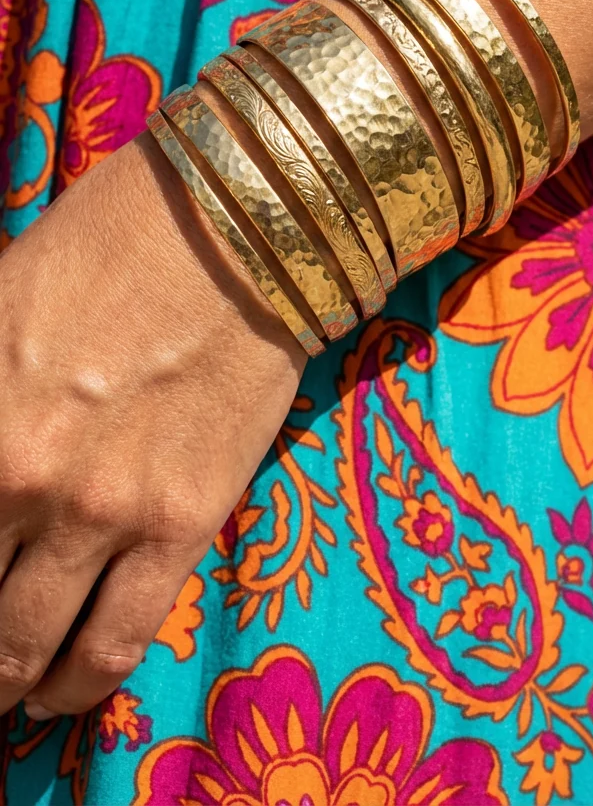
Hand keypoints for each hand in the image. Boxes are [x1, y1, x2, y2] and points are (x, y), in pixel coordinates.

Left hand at [0, 132, 304, 718]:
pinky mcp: (180, 523)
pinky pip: (118, 642)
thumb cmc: (110, 241)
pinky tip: (65, 692)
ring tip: (9, 690)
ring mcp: (100, 510)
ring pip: (26, 648)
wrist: (239, 229)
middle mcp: (17, 476)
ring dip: (6, 682)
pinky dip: (78, 688)